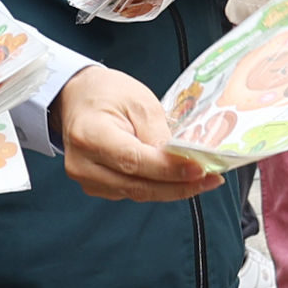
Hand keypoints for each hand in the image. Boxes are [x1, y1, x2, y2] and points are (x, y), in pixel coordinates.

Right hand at [51, 64, 221, 201]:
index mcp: (90, 135)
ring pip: (138, 193)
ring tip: (203, 180)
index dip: (168, 169)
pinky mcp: (96, 186)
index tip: (199, 169)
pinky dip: (157, 187)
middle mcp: (83, 163)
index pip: (134, 160)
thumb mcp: (138, 101)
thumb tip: (183, 158)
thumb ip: (158, 132)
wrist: (77, 98)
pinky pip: (132, 192)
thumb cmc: (106, 94)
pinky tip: (178, 179)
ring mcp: (87, 178)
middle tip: (210, 179)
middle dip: (179, 185)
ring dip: (172, 189)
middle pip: (137, 184)